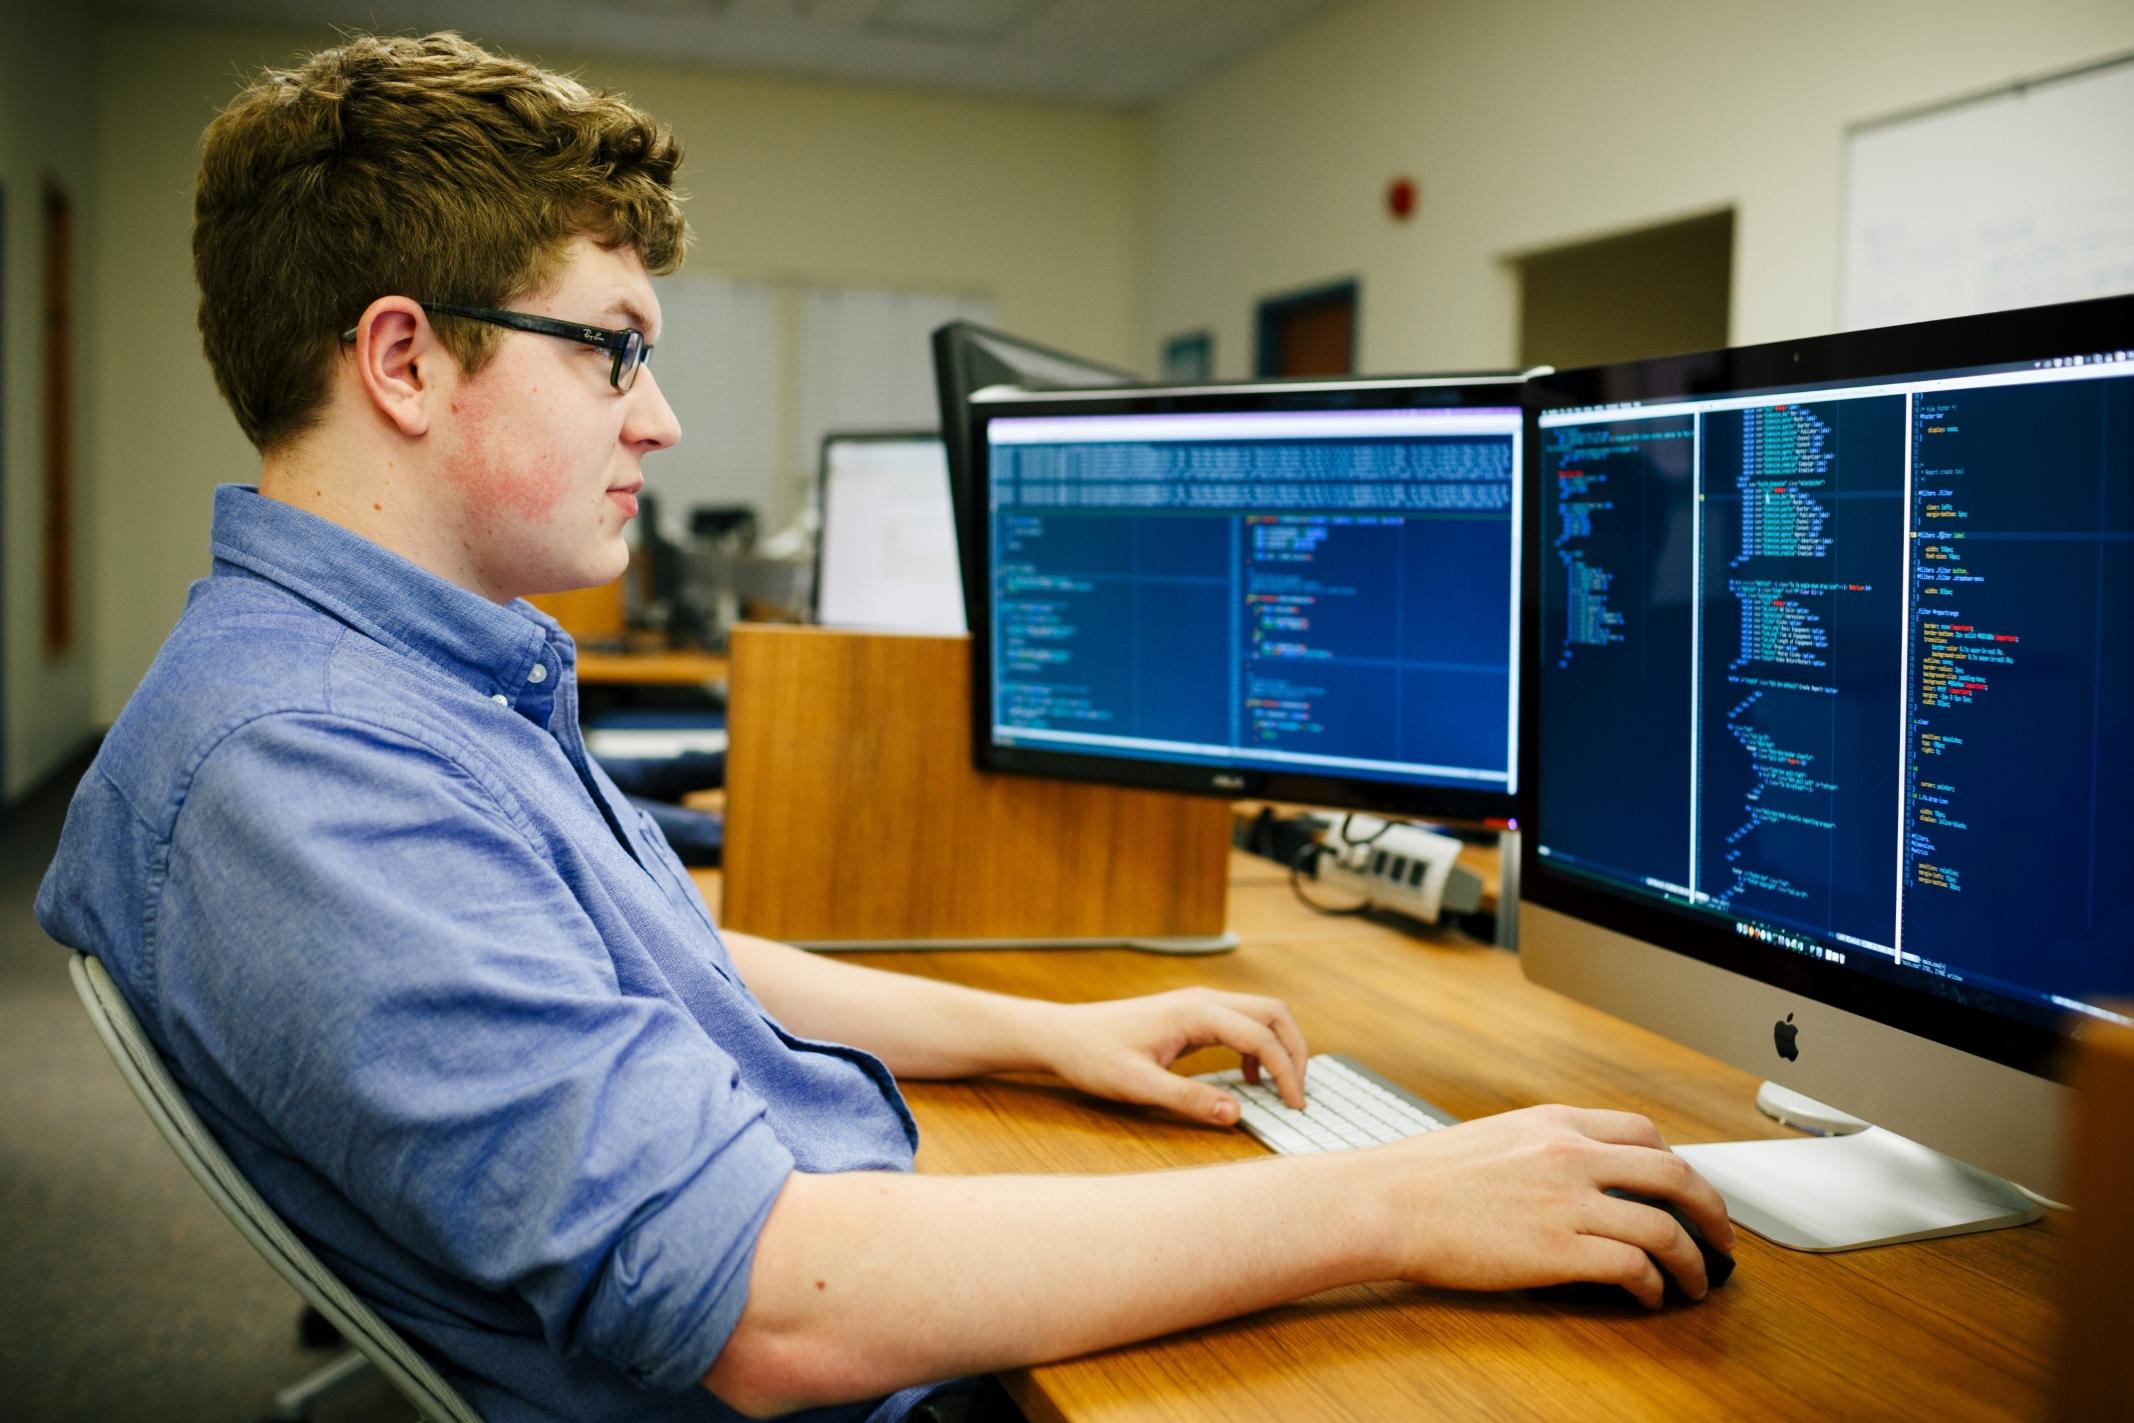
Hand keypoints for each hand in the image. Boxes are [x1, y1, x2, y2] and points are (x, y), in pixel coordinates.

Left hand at [1038, 987, 1309, 1125]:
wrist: (1062, 1035)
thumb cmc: (1093, 1056)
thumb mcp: (1138, 1086)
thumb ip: (1188, 1099)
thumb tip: (1235, 1115)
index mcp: (1195, 1013)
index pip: (1262, 1035)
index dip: (1287, 1071)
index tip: (1294, 1106)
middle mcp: (1202, 1000)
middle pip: (1273, 1012)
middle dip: (1296, 1051)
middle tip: (1298, 1095)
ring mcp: (1198, 1004)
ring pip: (1260, 1014)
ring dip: (1280, 1047)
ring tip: (1281, 1089)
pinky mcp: (1191, 1015)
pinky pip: (1241, 1022)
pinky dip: (1258, 1046)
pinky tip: (1249, 1078)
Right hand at [1376, 1105, 1735, 1306]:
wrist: (1384, 1202)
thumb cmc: (1423, 1177)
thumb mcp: (1496, 1138)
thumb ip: (1544, 1149)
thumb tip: (1581, 1177)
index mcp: (1555, 1123)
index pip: (1644, 1133)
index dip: (1678, 1165)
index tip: (1686, 1190)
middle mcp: (1570, 1154)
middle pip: (1674, 1174)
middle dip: (1712, 1210)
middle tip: (1722, 1237)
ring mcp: (1567, 1201)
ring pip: (1665, 1226)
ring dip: (1694, 1260)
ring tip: (1696, 1282)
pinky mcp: (1558, 1250)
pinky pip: (1634, 1267)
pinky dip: (1655, 1285)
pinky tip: (1649, 1296)